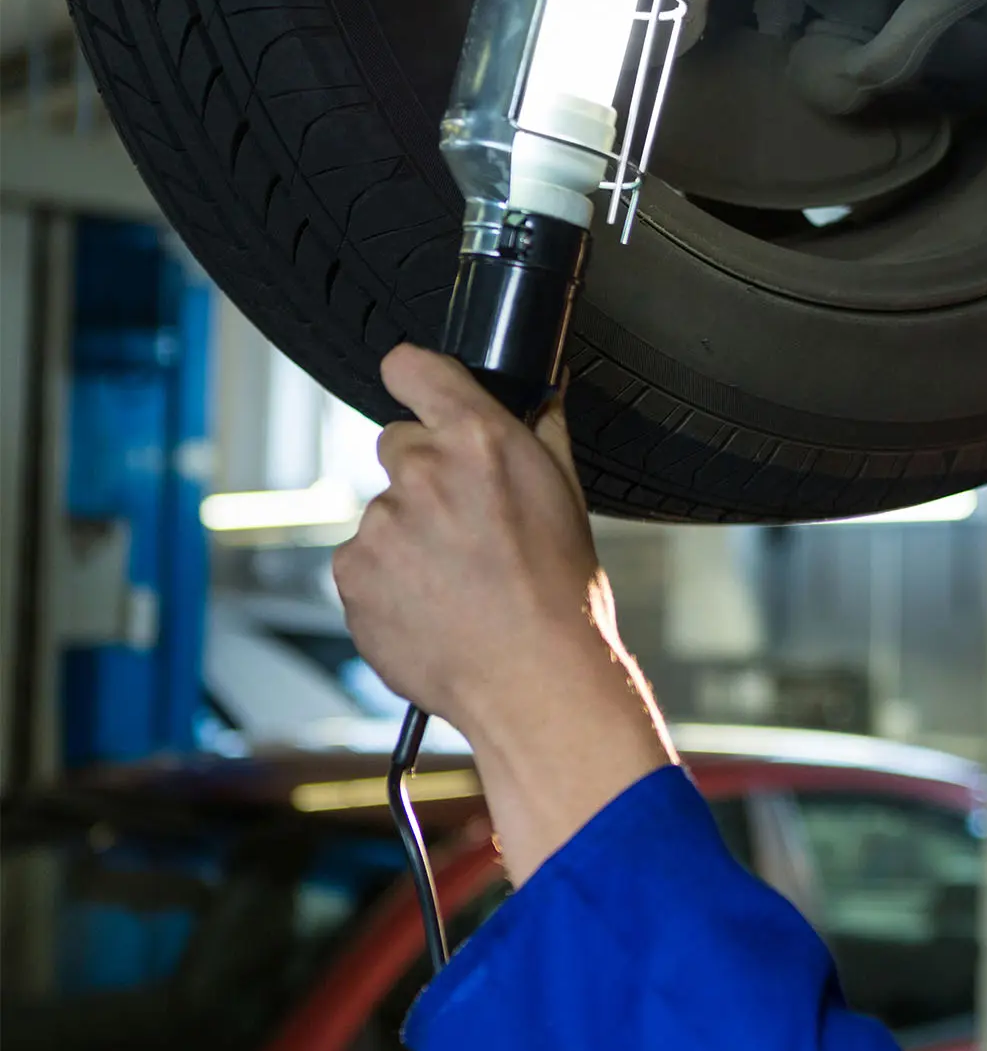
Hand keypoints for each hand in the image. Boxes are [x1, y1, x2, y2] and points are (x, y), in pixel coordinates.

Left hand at [336, 345, 670, 884]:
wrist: (534, 683)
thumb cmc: (563, 599)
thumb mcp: (569, 500)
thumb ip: (545, 431)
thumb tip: (544, 390)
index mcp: (480, 441)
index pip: (414, 367)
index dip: (415, 377)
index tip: (416, 386)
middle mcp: (421, 473)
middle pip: (400, 446)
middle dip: (427, 476)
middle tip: (468, 527)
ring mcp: (380, 526)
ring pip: (384, 513)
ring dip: (409, 537)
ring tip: (458, 582)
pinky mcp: (352, 575)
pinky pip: (363, 563)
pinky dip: (388, 581)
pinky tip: (432, 607)